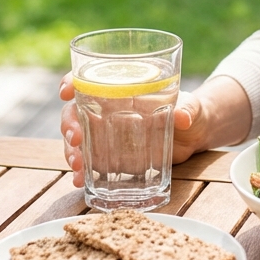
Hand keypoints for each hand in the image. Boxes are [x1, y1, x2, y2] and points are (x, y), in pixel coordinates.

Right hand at [59, 74, 218, 187]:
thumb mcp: (190, 106)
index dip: (71, 82)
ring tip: (77, 165)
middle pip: (75, 112)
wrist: (194, 135)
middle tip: (75, 138)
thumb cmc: (189, 109)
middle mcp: (107, 110)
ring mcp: (106, 134)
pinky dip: (82, 172)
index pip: (87, 78)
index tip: (66, 91)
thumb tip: (183, 117)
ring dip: (71, 151)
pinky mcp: (112, 156)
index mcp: (121, 89)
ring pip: (77, 140)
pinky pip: (90, 162)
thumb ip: (186, 109)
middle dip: (69, 124)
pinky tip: (80, 181)